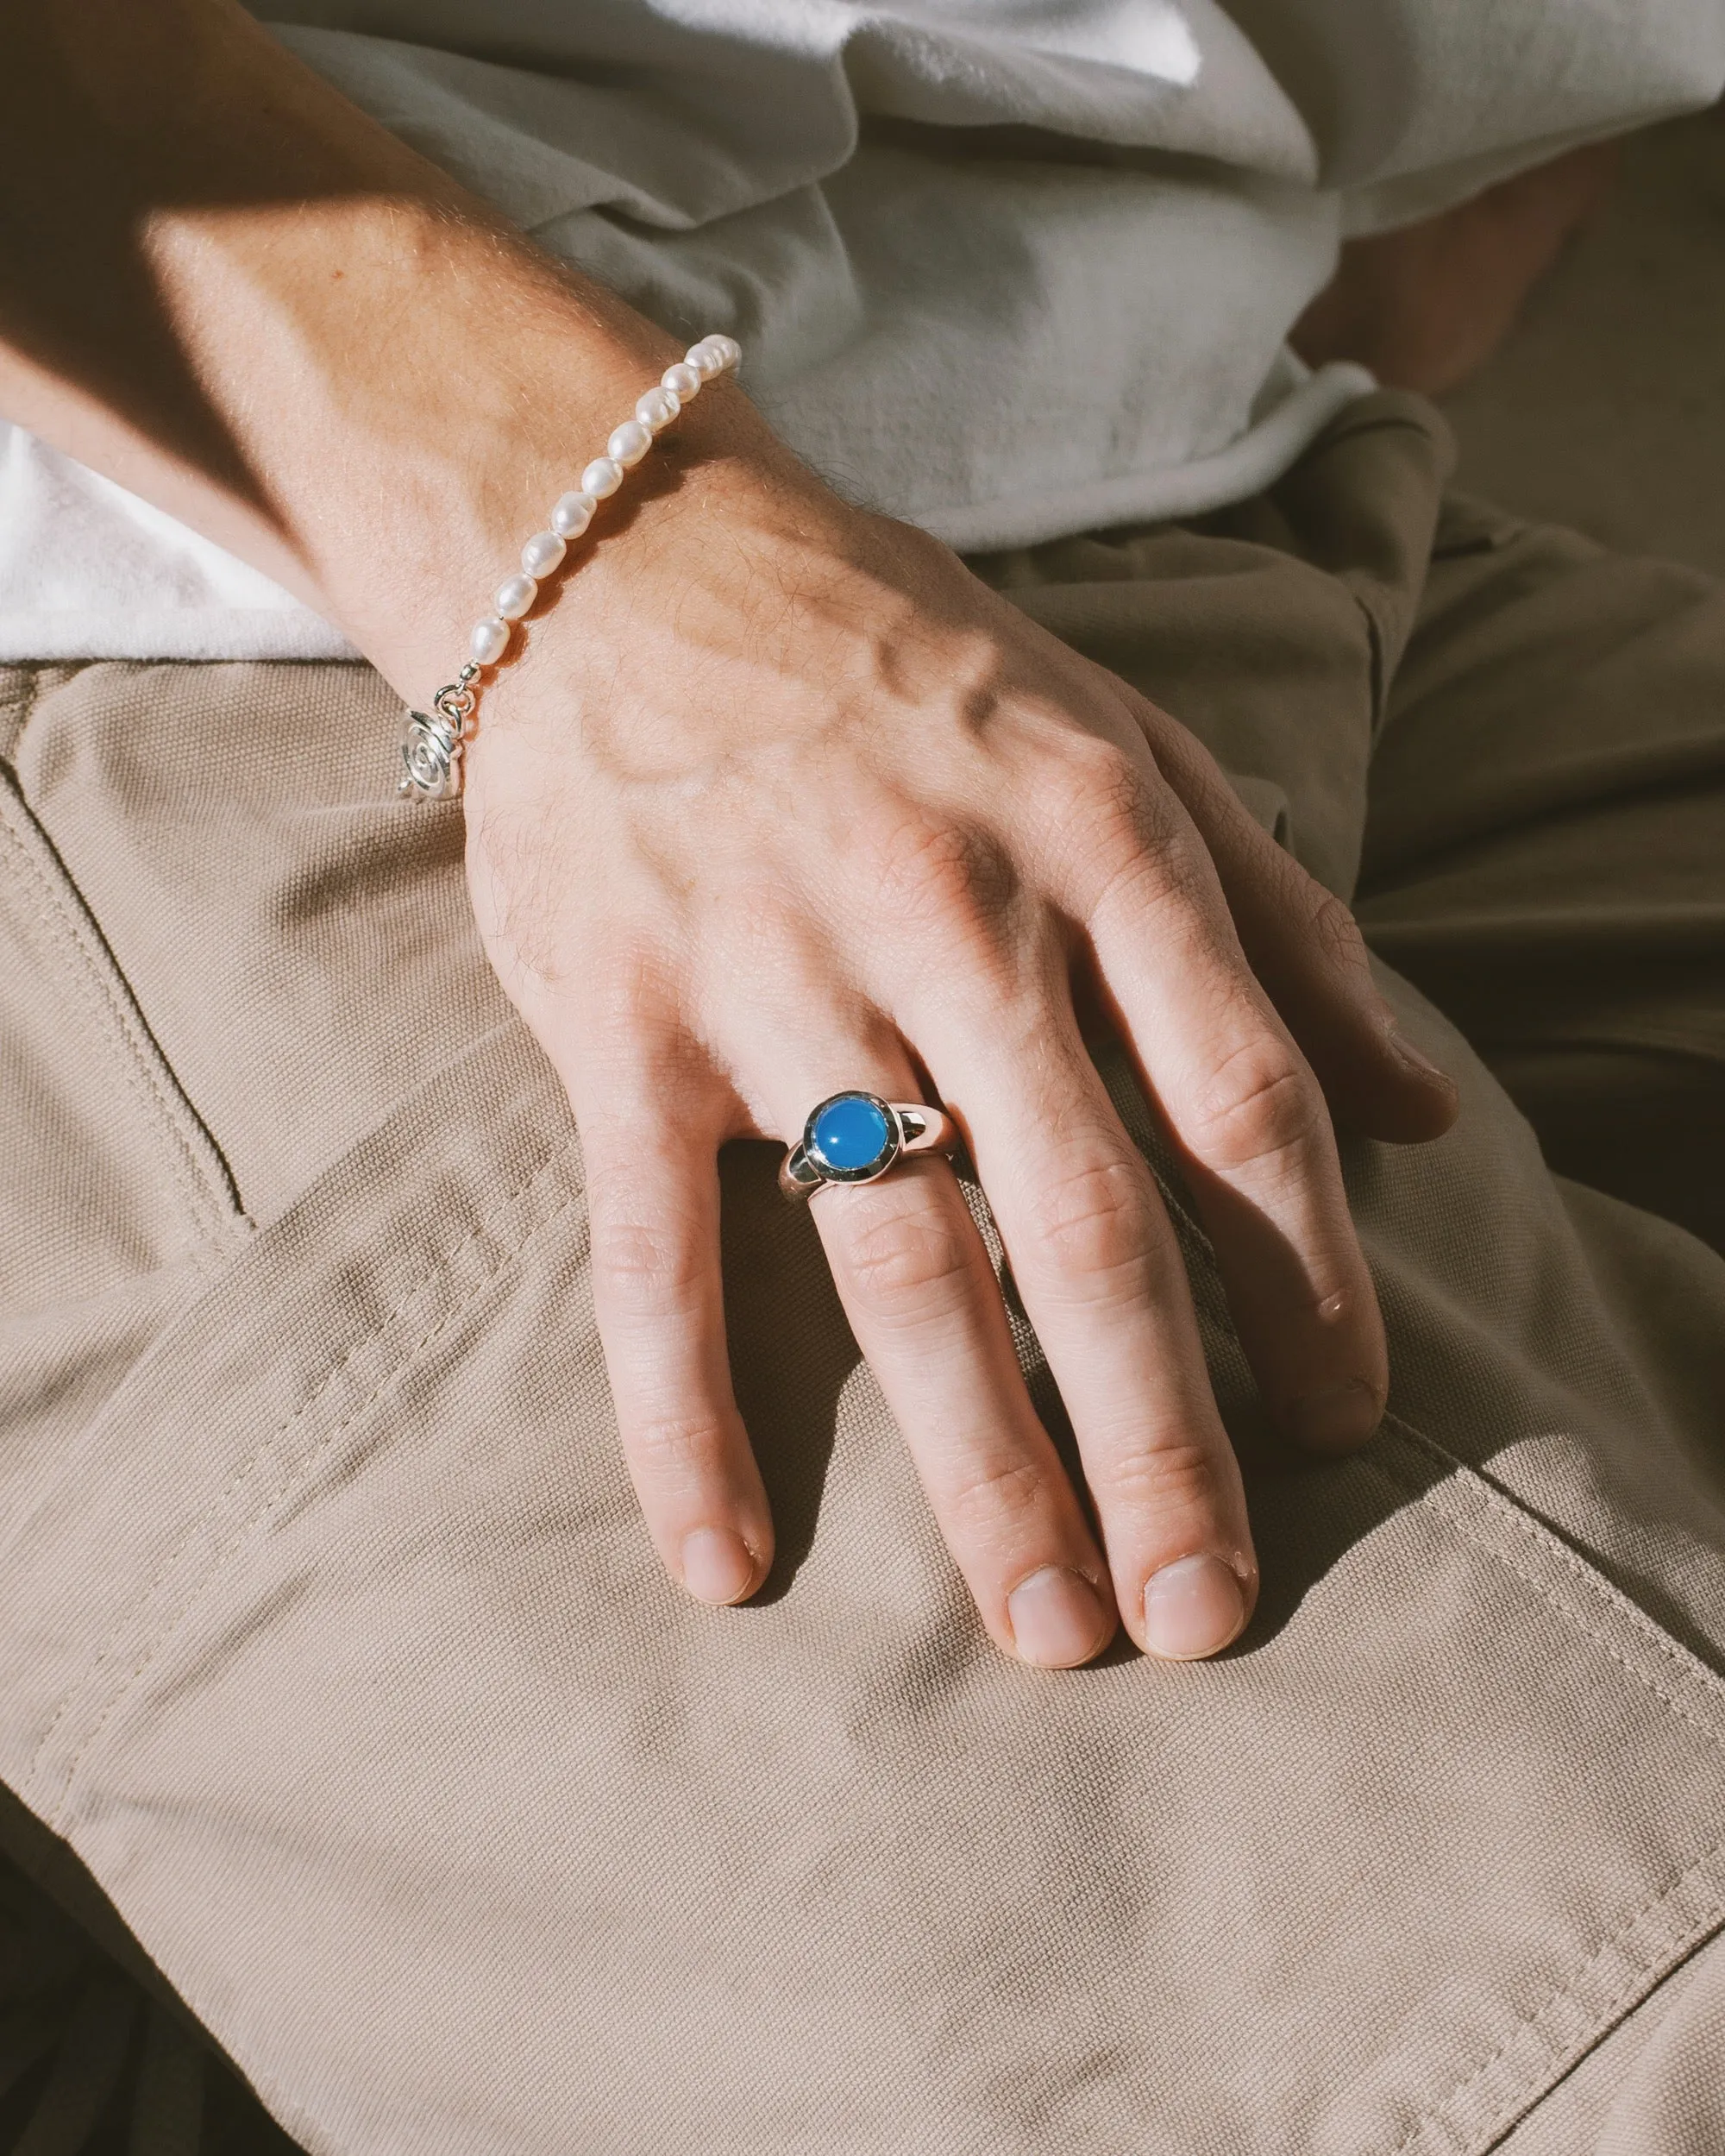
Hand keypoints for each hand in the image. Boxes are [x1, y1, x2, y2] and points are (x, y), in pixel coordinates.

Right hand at [0, 0, 1456, 1668]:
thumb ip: (1285, 922)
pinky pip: (653, 1244)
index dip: (1307, 1277)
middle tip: (1208, 1610)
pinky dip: (684, 1408)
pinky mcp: (620, 1020)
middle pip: (1087, 1214)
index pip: (1242, 1099)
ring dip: (982, 1456)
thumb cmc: (899, 662)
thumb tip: (1429, 1111)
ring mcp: (775, 972)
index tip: (1346, 1419)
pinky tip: (723, 1557)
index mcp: (1097, 840)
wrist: (628, 553)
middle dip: (1164, 1428)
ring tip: (1049, 1622)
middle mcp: (949, 914)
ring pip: (899, 1252)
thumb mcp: (1124, 739)